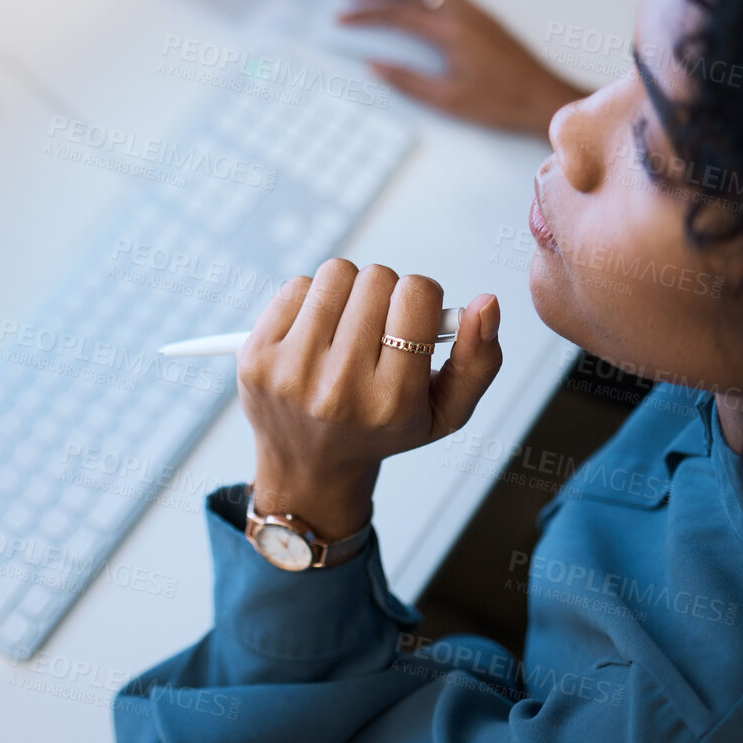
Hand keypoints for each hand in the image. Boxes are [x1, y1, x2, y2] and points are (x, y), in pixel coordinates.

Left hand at [238, 259, 503, 540]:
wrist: (308, 468)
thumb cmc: (382, 429)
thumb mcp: (446, 411)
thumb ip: (480, 359)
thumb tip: (487, 303)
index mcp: (391, 401)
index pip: (417, 294)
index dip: (421, 297)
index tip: (411, 320)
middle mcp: (338, 388)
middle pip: (376, 277)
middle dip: (384, 294)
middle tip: (377, 329)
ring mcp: (290, 372)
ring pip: (336, 274)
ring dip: (347, 291)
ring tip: (346, 329)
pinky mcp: (255, 356)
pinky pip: (296, 286)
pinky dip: (311, 300)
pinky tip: (315, 335)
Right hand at [340, 0, 583, 134]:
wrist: (544, 99)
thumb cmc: (501, 103)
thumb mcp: (448, 100)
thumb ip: (408, 80)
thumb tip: (375, 66)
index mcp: (452, 32)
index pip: (399, 15)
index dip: (365, 15)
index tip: (341, 18)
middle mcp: (464, 13)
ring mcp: (475, 12)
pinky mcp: (482, 17)